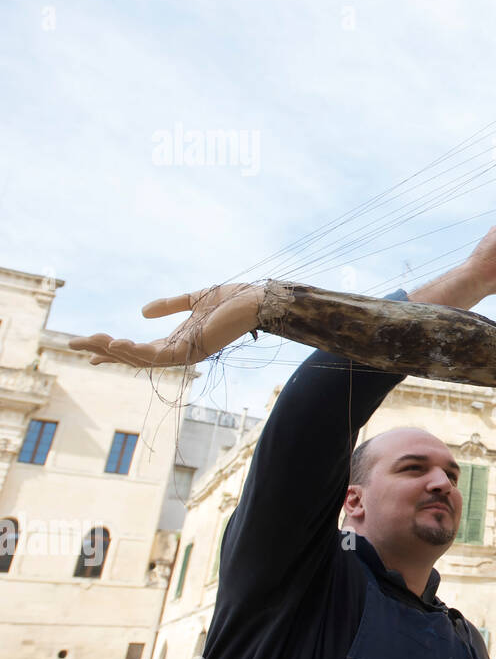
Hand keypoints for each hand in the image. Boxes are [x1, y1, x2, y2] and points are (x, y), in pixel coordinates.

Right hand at [68, 283, 265, 367]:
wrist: (258, 301)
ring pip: (141, 359)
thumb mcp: (194, 299)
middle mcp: (181, 351)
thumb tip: (141, 312)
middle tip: (74, 342)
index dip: (114, 349)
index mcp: (180, 341)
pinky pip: (158, 357)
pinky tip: (118, 343)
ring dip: (114, 351)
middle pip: (134, 357)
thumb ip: (169, 306)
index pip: (140, 350)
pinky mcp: (193, 351)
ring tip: (90, 340)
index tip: (88, 346)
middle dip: (104, 351)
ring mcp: (187, 354)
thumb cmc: (233, 300)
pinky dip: (136, 352)